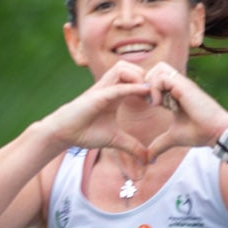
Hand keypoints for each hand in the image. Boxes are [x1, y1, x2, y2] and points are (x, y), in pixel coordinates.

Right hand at [36, 62, 164, 159]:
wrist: (65, 134)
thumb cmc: (86, 132)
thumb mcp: (116, 140)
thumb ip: (133, 146)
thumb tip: (148, 160)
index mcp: (116, 94)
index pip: (137, 78)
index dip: (151, 85)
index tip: (162, 101)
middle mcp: (110, 87)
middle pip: (133, 67)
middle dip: (148, 77)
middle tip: (157, 96)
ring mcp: (103, 89)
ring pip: (124, 68)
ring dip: (139, 77)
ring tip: (149, 95)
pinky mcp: (98, 95)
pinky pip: (117, 86)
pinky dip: (132, 87)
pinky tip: (144, 94)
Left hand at [139, 62, 227, 157]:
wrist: (217, 132)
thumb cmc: (200, 133)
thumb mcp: (174, 138)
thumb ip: (160, 144)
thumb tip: (149, 159)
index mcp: (176, 94)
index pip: (156, 80)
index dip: (148, 90)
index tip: (151, 106)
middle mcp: (179, 86)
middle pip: (156, 68)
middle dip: (148, 83)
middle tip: (151, 102)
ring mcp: (182, 84)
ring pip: (158, 69)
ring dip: (152, 85)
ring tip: (156, 103)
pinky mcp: (184, 86)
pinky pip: (162, 77)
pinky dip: (156, 89)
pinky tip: (160, 104)